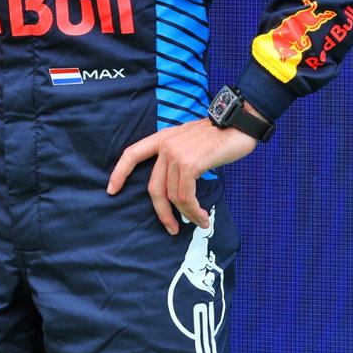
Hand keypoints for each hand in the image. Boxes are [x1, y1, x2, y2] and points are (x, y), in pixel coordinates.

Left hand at [106, 117, 258, 235]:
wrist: (240, 123)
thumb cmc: (220, 136)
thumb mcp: (191, 142)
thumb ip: (179, 157)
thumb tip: (178, 185)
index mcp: (163, 138)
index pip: (132, 154)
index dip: (120, 172)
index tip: (112, 190)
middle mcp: (165, 145)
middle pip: (153, 187)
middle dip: (161, 212)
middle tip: (171, 228)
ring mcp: (176, 154)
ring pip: (172, 195)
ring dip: (186, 214)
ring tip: (198, 222)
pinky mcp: (189, 163)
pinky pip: (185, 195)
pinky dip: (193, 210)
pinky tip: (202, 216)